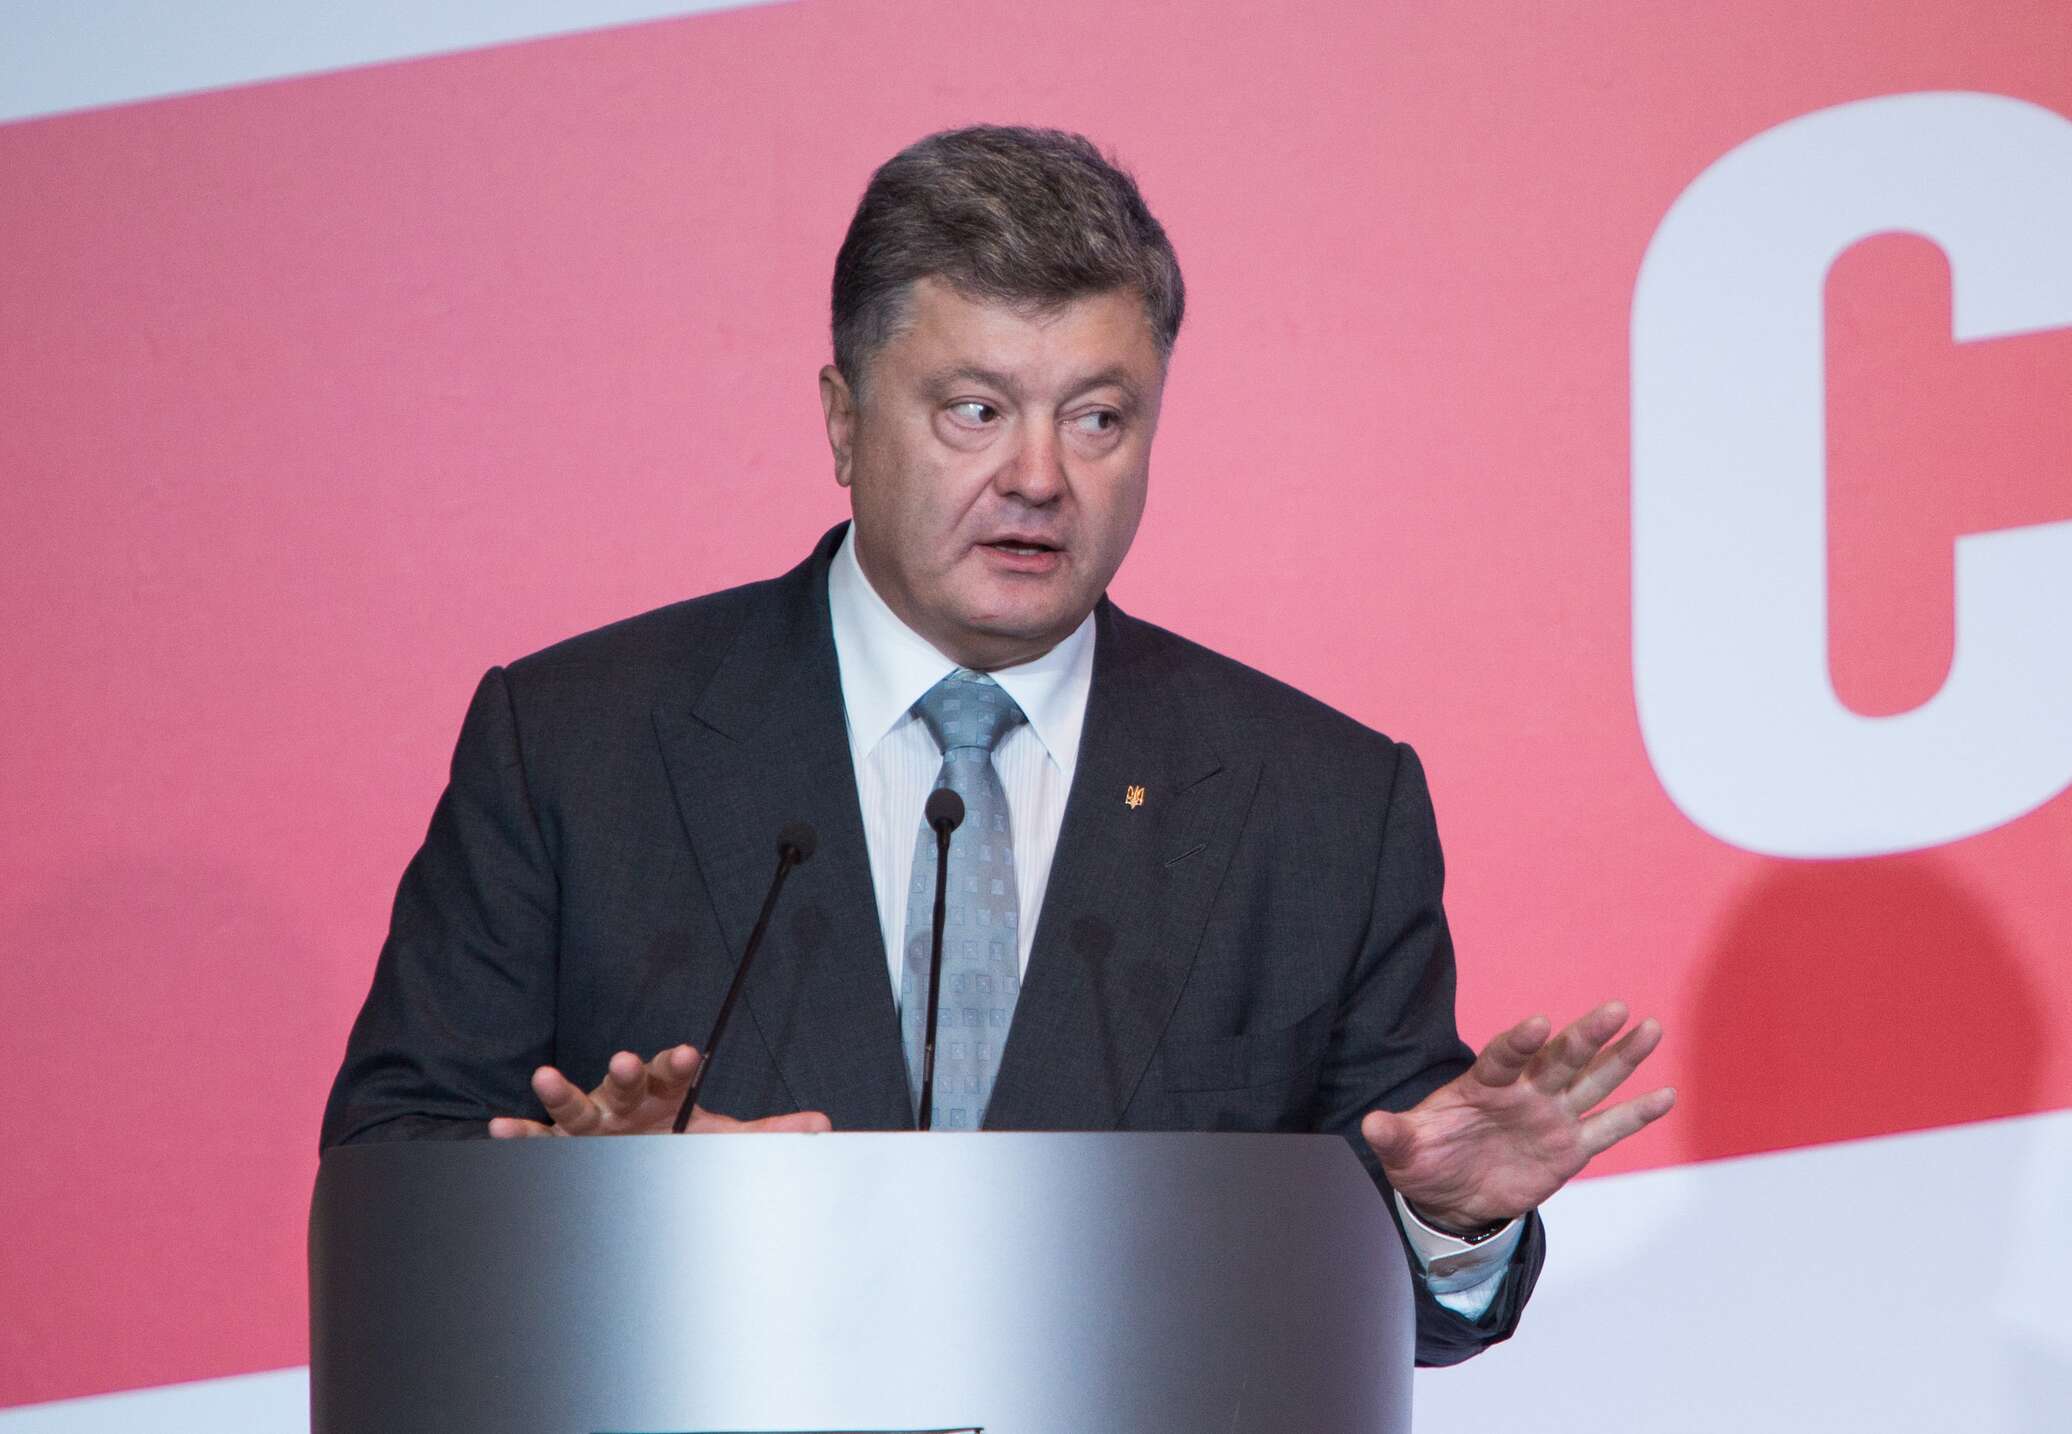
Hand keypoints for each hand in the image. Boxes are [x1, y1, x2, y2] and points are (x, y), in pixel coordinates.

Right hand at [487, 1043, 833, 1136]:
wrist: (640, 1165)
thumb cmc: (681, 1143)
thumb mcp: (724, 1139)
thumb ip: (769, 1134)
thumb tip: (823, 1125)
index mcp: (667, 1094)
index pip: (675, 1073)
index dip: (680, 1064)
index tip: (689, 1055)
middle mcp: (626, 1102)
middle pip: (625, 1081)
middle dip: (625, 1071)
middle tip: (624, 1060)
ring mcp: (593, 1123)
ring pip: (576, 1106)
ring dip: (561, 1091)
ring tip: (543, 1075)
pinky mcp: (564, 1147)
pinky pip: (539, 1140)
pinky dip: (520, 1134)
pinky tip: (499, 1126)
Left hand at [1360, 1001, 1674, 1231]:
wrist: (1451, 1193)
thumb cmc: (1426, 1159)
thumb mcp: (1404, 1151)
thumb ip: (1394, 1136)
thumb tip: (1371, 1125)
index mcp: (1483, 1085)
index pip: (1504, 1057)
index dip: (1520, 1042)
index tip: (1537, 1023)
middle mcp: (1523, 1092)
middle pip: (1559, 1059)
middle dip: (1586, 1035)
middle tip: (1614, 1007)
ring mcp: (1550, 1116)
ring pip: (1591, 1082)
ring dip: (1621, 1058)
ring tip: (1650, 1028)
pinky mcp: (1569, 1146)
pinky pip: (1607, 1128)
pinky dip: (1635, 1113)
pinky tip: (1664, 1094)